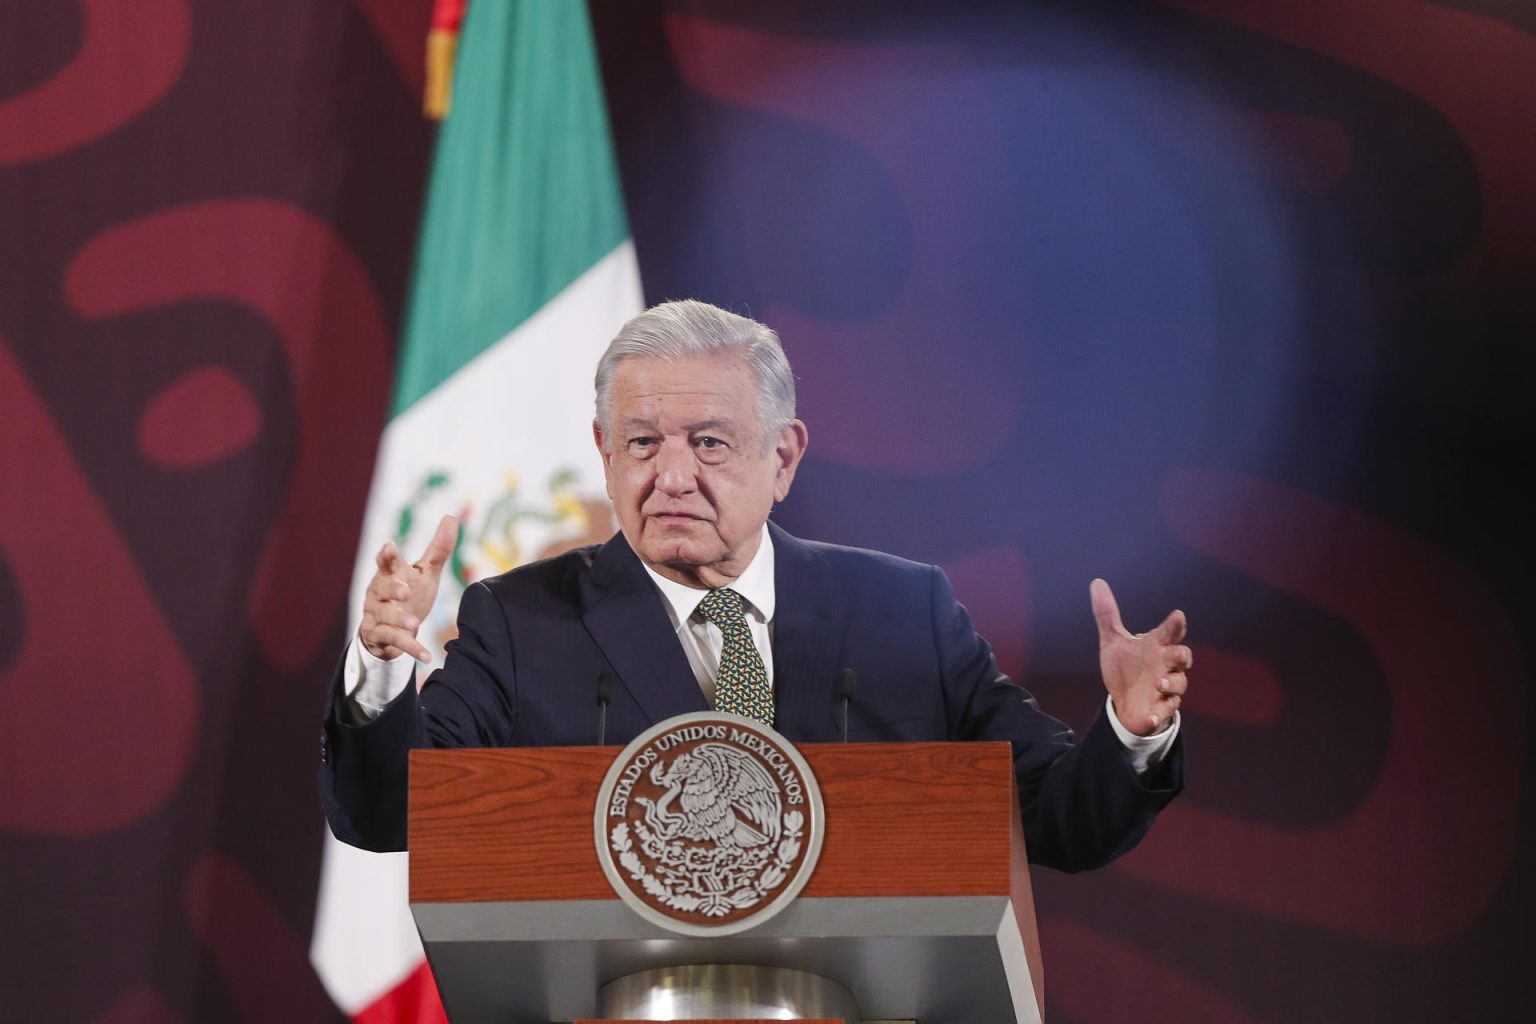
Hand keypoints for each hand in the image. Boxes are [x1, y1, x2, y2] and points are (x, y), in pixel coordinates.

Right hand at [358, 514, 458, 662]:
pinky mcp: (380, 637)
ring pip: (384, 616)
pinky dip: (411, 649)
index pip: (386, 563)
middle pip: (381, 588)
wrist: (392, 628)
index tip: (390, 547)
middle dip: (392, 589)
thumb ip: (438, 548)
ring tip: (414, 624)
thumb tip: (451, 516)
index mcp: (389, 575)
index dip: (387, 556)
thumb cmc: (409, 593)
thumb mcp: (425, 573)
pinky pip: (395, 642)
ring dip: (399, 620)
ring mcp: (376, 616)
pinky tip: (427, 656)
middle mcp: (378, 594)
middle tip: (405, 591)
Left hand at [1090, 578, 1190, 735]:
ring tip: (1158, 684)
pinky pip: (1166, 711)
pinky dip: (1159, 714)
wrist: (1126, 702)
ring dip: (1170, 683)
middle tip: (1173, 653)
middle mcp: (1166, 665)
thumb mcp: (1113, 641)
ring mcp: (1167, 688)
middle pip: (1182, 657)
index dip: (1175, 624)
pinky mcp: (1163, 708)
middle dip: (1180, 655)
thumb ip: (1107, 614)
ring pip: (1179, 683)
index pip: (1170, 632)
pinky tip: (1150, 717)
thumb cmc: (1125, 668)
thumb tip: (1096, 582)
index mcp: (1156, 646)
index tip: (1178, 616)